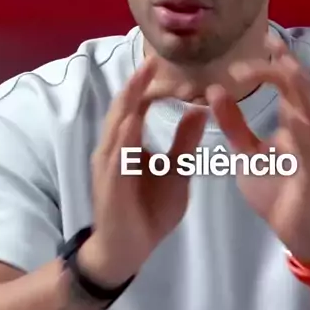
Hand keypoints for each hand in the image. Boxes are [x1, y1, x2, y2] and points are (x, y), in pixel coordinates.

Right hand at [81, 57, 206, 285]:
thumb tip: (200, 109)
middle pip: (124, 109)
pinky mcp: (109, 185)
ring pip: (116, 127)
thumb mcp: (176, 171)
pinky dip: (124, 139)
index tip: (169, 67)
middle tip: (153, 60)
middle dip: (137, 84)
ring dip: (128, 103)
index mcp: (129, 142)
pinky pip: (116, 158)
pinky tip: (133, 122)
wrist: (129, 250)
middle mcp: (114, 148)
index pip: (139, 106)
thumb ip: (184, 142)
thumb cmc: (149, 211)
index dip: (152, 87)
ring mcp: (109, 166)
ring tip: (141, 79)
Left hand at [207, 34, 309, 261]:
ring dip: (300, 87)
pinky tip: (291, 118)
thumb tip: (214, 91)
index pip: (289, 83)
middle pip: (304, 87)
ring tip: (284, 65)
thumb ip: (234, 124)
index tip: (260, 43)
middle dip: (288, 63)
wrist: (296, 231)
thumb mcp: (247, 152)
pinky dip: (303, 131)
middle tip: (269, 42)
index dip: (276, 61)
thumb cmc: (277, 192)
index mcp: (297, 122)